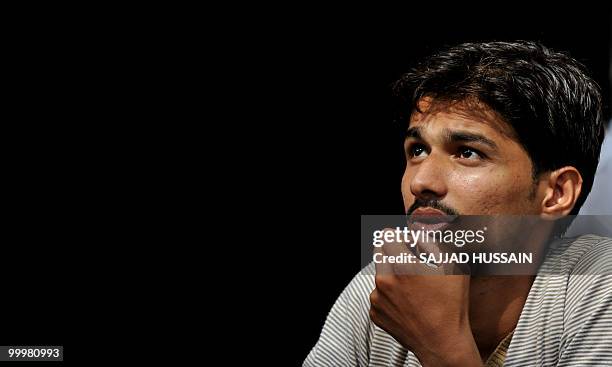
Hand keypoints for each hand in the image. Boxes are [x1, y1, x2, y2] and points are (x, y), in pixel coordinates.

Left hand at [369, 230, 481, 365]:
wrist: (443, 343)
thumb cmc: (451, 304)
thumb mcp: (451, 266)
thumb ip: (431, 242)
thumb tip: (418, 231)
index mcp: (402, 266)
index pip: (386, 236)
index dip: (398, 236)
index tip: (407, 242)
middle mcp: (384, 280)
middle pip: (378, 252)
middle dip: (392, 252)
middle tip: (410, 262)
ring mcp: (377, 298)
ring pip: (379, 275)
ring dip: (391, 275)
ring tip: (413, 289)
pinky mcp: (375, 313)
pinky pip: (379, 295)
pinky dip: (389, 295)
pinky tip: (408, 304)